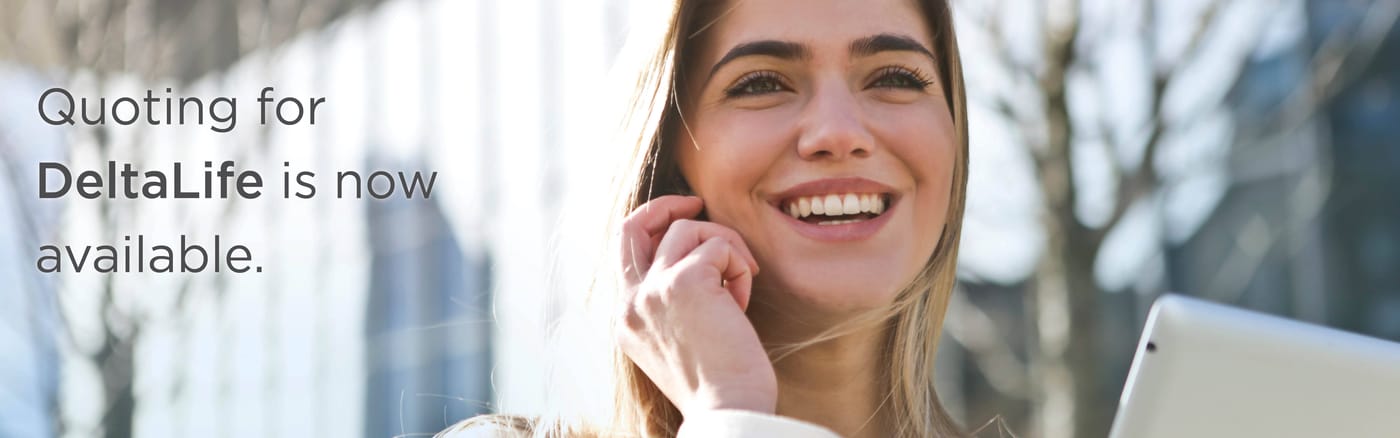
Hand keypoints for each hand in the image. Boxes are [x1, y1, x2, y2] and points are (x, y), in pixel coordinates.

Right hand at [614, 195, 777, 415]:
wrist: (728, 411)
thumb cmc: (719, 385)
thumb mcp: (679, 342)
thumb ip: (672, 304)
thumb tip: (698, 260)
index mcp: (625, 320)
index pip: (625, 253)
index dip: (654, 228)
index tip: (685, 223)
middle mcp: (630, 303)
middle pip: (633, 225)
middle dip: (666, 205)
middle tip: (697, 203)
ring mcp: (653, 290)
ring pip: (689, 230)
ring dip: (725, 248)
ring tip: (740, 285)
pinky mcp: (685, 282)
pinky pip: (720, 246)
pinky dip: (739, 266)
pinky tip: (743, 302)